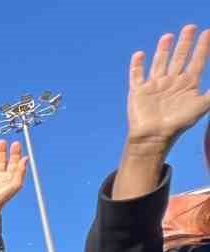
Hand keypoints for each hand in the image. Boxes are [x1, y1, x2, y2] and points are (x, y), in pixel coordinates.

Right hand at [0, 140, 26, 219]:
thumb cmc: (0, 200)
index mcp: (8, 178)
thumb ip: (20, 172)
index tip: (15, 144)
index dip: (15, 153)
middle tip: (2, 141)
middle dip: (2, 151)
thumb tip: (26, 158)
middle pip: (1, 161)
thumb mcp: (14, 185)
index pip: (13, 163)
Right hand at [125, 25, 209, 149]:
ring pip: (160, 62)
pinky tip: (139, 54)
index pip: (197, 61)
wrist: (155, 136)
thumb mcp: (202, 105)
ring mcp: (155, 86)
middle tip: (191, 27)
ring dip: (163, 49)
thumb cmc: (179, 123)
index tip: (208, 33)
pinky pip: (137, 75)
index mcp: (187, 85)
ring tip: (168, 36)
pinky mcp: (138, 91)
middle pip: (179, 58)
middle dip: (185, 43)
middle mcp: (172, 82)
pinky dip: (137, 65)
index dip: (204, 47)